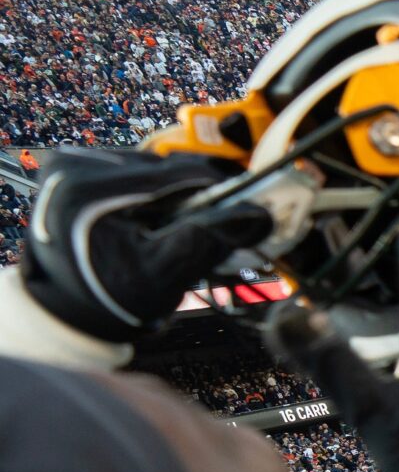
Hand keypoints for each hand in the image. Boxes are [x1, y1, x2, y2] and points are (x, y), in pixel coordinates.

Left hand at [23, 148, 272, 341]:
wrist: (69, 307)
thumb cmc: (110, 297)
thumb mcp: (165, 275)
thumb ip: (209, 241)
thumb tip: (257, 216)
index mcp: (89, 188)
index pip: (176, 171)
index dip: (219, 189)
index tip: (246, 207)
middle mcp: (72, 165)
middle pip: (161, 166)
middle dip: (191, 196)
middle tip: (209, 229)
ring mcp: (68, 164)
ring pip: (146, 166)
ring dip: (170, 193)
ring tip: (174, 228)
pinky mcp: (71, 169)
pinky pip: (126, 171)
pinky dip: (147, 192)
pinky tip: (151, 220)